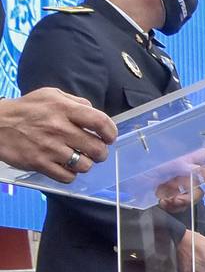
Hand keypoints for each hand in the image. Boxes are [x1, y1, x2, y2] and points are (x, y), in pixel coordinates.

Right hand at [0, 88, 117, 181]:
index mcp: (63, 109)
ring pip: (85, 165)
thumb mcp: (50, 95)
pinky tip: (65, 166)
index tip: (109, 137)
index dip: (110, 132)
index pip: (100, 122)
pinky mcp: (39, 163)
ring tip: (78, 158)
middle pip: (97, 148)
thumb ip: (76, 102)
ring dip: (85, 164)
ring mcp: (49, 147)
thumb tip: (95, 113)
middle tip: (95, 151)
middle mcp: (58, 128)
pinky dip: (70, 174)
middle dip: (100, 152)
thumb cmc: (26, 109)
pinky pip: (68, 176)